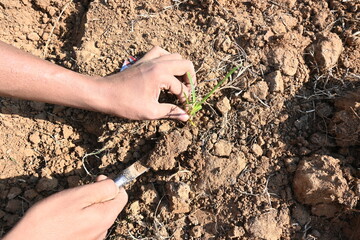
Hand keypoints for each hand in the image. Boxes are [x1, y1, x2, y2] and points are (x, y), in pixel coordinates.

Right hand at [4, 176, 126, 239]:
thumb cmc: (49, 218)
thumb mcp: (78, 195)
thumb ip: (102, 189)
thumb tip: (115, 184)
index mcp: (105, 217)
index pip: (122, 195)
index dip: (111, 184)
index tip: (96, 180)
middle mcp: (103, 230)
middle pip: (109, 205)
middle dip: (96, 195)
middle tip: (76, 195)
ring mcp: (93, 238)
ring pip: (97, 214)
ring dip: (87, 207)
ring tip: (67, 209)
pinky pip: (87, 225)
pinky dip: (79, 219)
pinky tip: (64, 220)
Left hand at [94, 46, 195, 120]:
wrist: (104, 94)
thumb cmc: (125, 104)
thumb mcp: (150, 112)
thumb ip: (171, 112)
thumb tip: (186, 116)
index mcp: (160, 76)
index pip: (181, 88)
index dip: (185, 99)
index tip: (186, 108)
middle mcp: (158, 64)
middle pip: (185, 64)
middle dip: (190, 79)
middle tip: (187, 92)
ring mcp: (150, 59)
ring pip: (175, 56)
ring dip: (180, 69)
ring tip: (179, 83)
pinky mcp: (143, 60)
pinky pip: (160, 52)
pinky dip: (167, 58)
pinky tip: (166, 70)